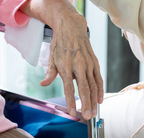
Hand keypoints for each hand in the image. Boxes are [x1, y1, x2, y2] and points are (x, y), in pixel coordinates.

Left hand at [20, 0, 102, 119]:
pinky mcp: (95, 62)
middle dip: (86, 104)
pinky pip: (99, 78)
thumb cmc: (60, 43)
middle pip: (84, 88)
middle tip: (87, 116)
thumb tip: (43, 84)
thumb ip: (50, 73)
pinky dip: (100, 90)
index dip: (71, 101)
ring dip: (94, 100)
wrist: (71, 27)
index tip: (72, 112)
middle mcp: (78, 65)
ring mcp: (88, 64)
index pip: (69, 87)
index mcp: (66, 65)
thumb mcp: (51, 57)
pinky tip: (99, 100)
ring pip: (93, 85)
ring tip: (93, 112)